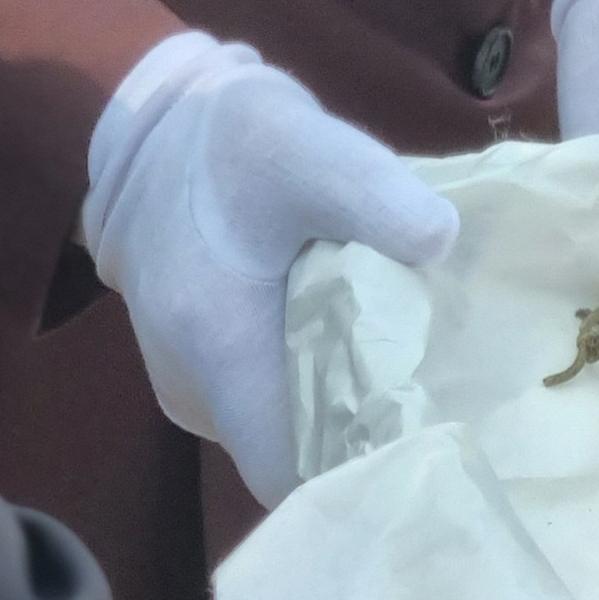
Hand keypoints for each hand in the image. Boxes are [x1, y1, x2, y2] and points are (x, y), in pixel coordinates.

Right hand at [82, 31, 460, 505]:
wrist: (157, 126)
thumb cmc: (232, 140)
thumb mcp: (308, 145)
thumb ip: (376, 194)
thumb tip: (442, 242)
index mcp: (218, 354)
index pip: (290, 474)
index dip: (358, 470)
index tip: (429, 440)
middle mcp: (194, 392)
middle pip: (292, 455)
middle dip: (361, 435)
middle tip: (438, 392)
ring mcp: (191, 385)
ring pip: (279, 427)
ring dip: (338, 404)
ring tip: (407, 360)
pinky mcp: (201, 367)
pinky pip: (264, 397)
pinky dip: (311, 380)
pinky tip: (359, 338)